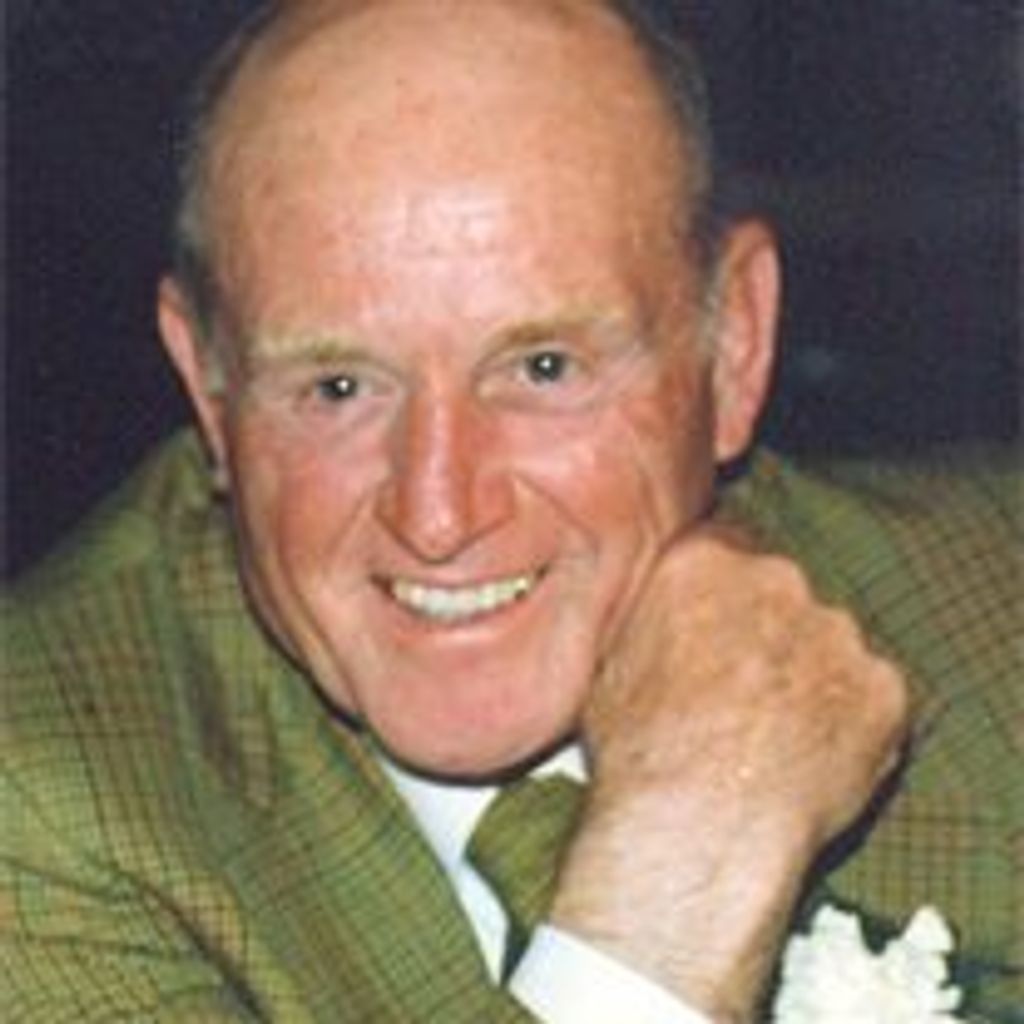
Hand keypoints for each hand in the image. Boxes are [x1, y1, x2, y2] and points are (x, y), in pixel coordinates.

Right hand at [550, 526, 908, 1019]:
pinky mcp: (883, 688)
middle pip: (779, 590)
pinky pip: (870, 696)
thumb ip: (650, 621)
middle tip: (742, 689)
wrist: (698, 824)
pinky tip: (813, 761)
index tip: (715, 631)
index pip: (722, 551)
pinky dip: (851, 722)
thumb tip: (659, 619)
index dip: (718, 598)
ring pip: (827, 642)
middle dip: (767, 629)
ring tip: (775, 736)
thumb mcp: (609, 666)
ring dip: (810, 674)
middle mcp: (775, 579)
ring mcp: (836, 631)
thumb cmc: (638, 753)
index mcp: (702, 562)